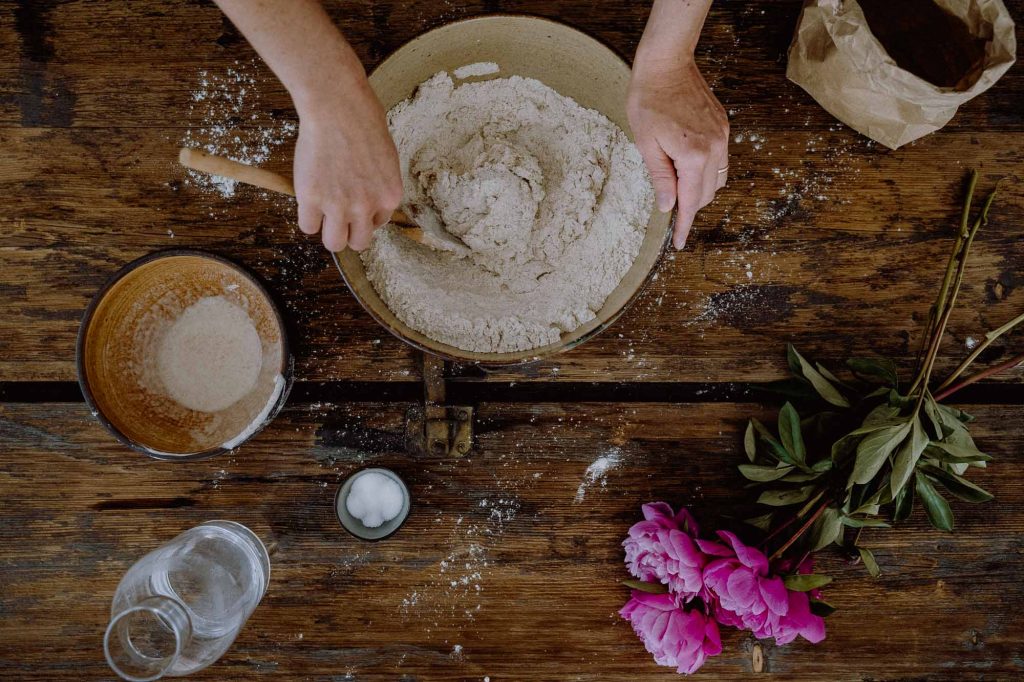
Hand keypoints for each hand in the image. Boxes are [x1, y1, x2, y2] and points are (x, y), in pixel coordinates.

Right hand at [293, 80, 402, 251]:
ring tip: (322, 214)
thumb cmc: (362, 121)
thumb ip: (378, 184)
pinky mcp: (312, 199)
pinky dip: (307, 217)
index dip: (364, 215)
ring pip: (333, 243)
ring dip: (328, 232)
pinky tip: (308, 200)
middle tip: (338, 216)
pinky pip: (308, 226)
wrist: (338, 107)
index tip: (353, 202)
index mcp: (389, 197)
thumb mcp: (385, 158)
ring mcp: (338, 206)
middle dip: (348, 232)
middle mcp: (366, 207)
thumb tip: (367, 197)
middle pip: (358, 243)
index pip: (378, 224)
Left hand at [628, 58, 728, 248]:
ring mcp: (722, 136)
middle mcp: (714, 148)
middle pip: (707, 193)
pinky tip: (688, 166)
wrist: (666, 64)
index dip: (684, 225)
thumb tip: (667, 205)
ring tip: (678, 188)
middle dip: (691, 206)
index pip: (691, 201)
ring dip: (700, 189)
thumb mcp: (646, 144)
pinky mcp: (723, 126)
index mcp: (693, 155)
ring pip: (717, 178)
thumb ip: (660, 177)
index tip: (679, 242)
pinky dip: (706, 171)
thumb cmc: (648, 101)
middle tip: (671, 211)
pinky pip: (719, 160)